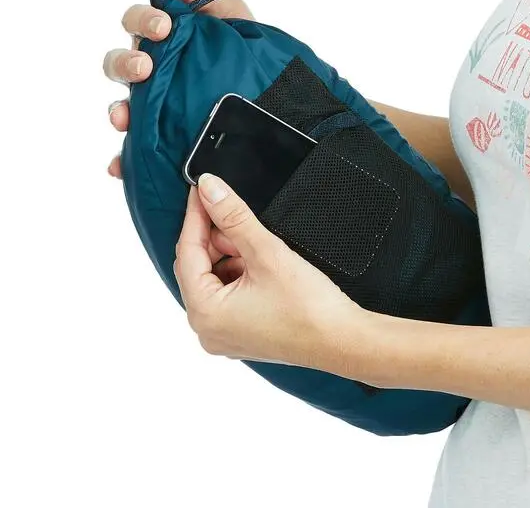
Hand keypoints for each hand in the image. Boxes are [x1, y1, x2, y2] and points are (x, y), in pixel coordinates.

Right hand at [103, 0, 253, 178]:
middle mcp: (158, 77)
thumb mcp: (240, 30)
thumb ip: (209, 1)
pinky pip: (135, 155)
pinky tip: (120, 164)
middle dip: (125, 62)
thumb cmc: (256, 67)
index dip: (143, 21)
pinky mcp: (164, 145)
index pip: (141, 24)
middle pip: (120, 64)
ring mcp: (158, 112)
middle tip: (146, 67)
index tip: (165, 27)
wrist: (284, 120)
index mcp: (171, 44)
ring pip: (122, 107)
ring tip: (124, 115)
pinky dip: (123, 159)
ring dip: (117, 108)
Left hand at [173, 173, 365, 369]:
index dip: (196, 216)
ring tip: (255, 243)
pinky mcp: (241, 334)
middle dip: (214, 238)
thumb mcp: (266, 251)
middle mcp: (206, 330)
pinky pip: (227, 296)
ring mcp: (224, 335)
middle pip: (197, 267)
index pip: (187, 252)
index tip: (202, 189)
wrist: (342, 340)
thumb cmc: (308, 308)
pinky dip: (239, 274)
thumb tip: (210, 189)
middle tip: (234, 214)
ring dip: (229, 256)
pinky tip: (260, 264)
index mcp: (204, 313)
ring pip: (213, 280)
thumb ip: (233, 217)